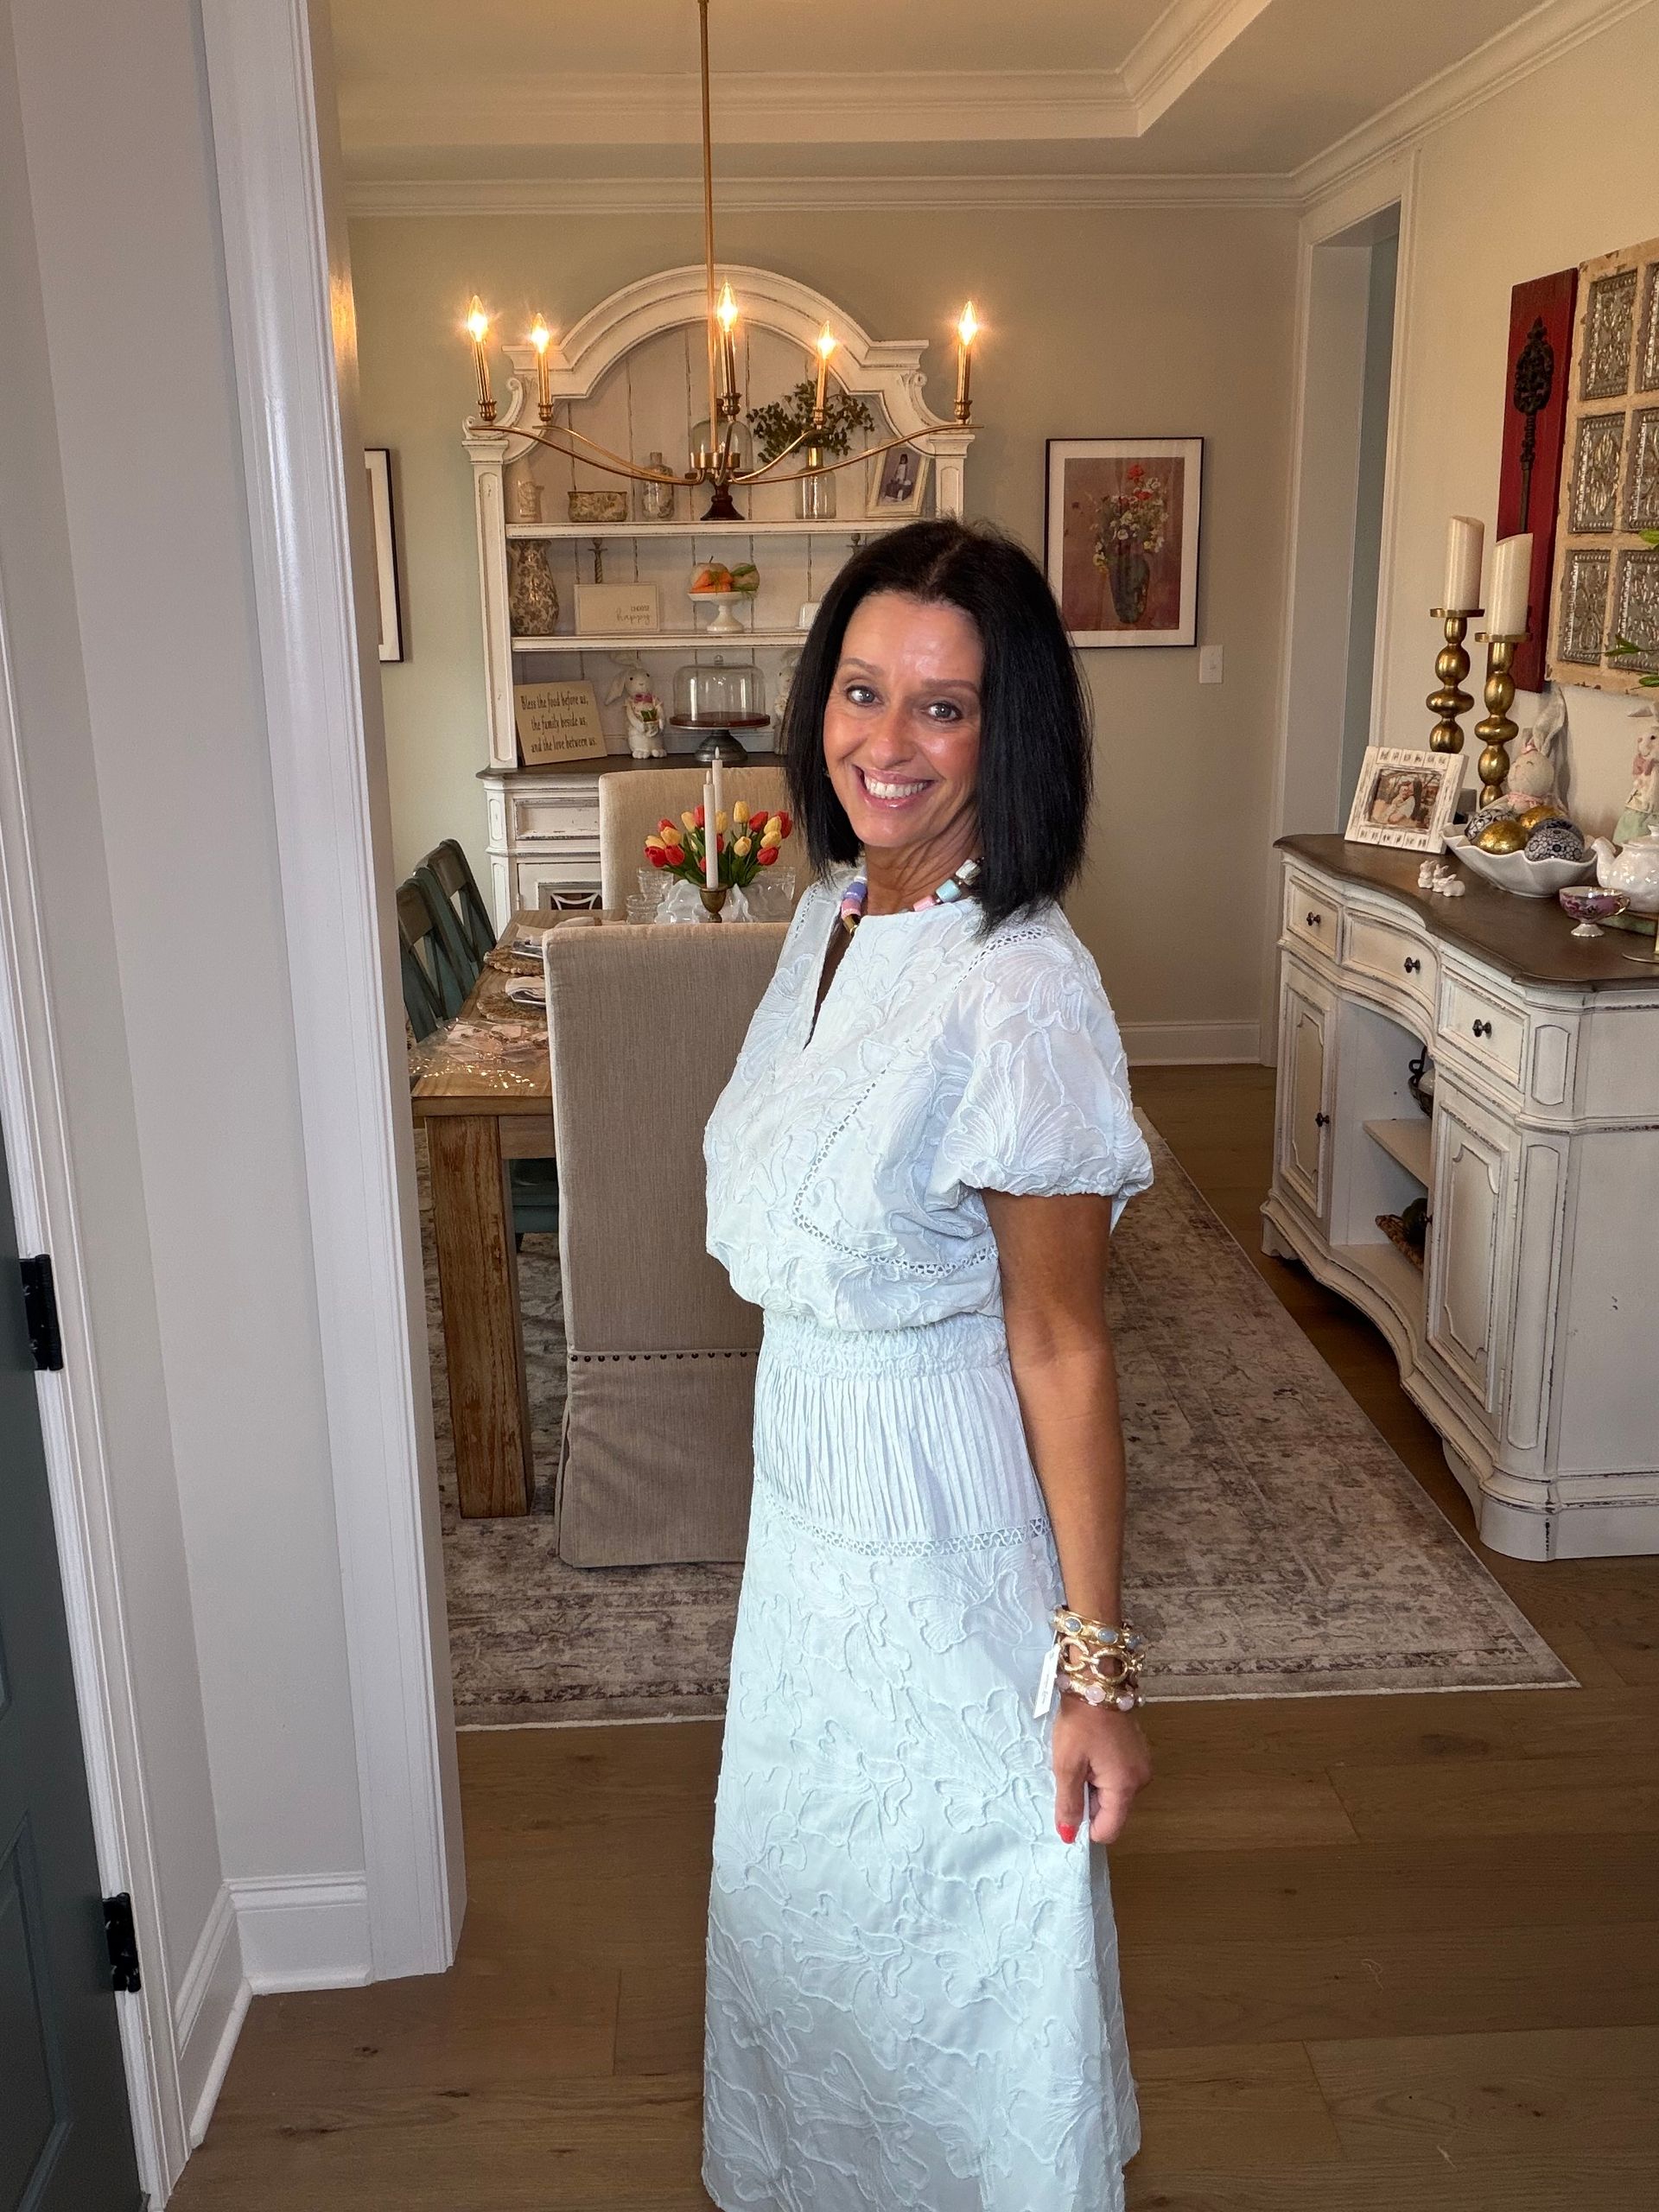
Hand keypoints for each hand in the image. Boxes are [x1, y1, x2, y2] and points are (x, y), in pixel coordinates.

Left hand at [1052, 1696, 1149, 1844]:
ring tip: (1080, 1758)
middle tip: (1072, 1773)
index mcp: (1125, 1787)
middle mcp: (1140, 1780)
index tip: (1068, 1804)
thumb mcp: (1067, 1765)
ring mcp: (1142, 1763)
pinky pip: (1119, 1774)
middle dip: (1089, 1800)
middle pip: (1112, 1811)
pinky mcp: (1138, 1750)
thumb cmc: (1080, 1723)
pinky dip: (1102, 1770)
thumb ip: (1068, 1804)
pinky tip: (1090, 1750)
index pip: (1109, 1830)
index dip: (1086, 1826)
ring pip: (1114, 1792)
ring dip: (1094, 1784)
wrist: (1097, 1680)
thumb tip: (1069, 1837)